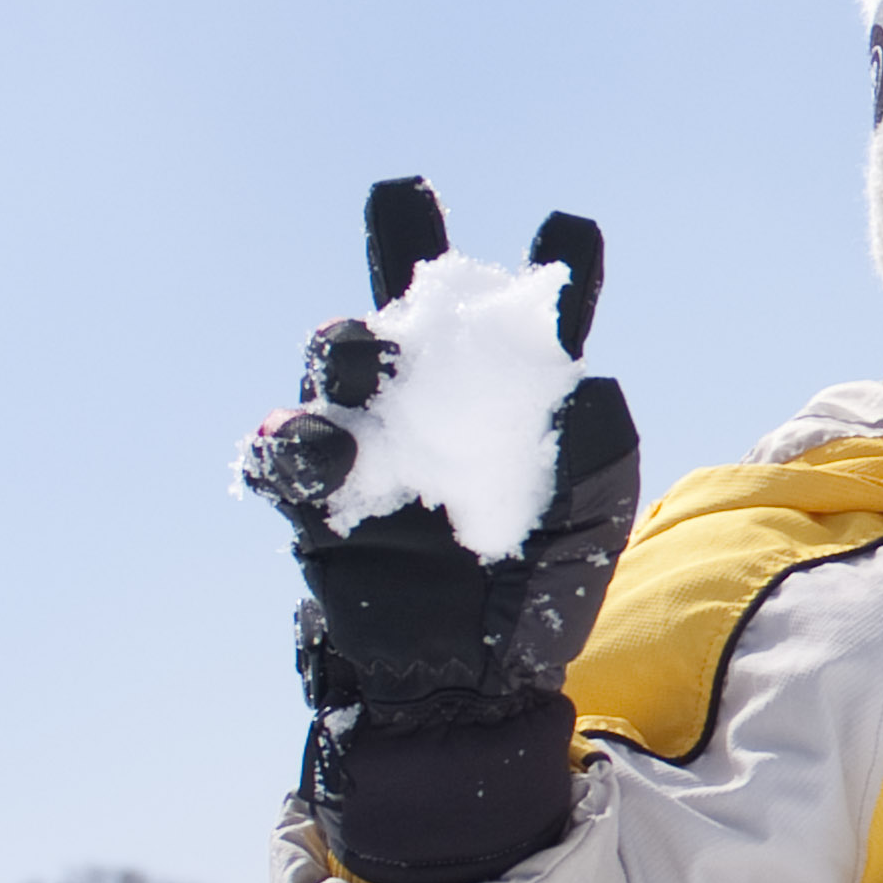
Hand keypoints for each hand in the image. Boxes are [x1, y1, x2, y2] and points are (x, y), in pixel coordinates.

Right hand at [238, 179, 638, 882]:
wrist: (471, 683)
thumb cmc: (540, 590)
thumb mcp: (592, 516)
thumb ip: (596, 440)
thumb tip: (588, 375)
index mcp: (513, 395)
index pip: (530, 313)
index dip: (554, 261)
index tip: (574, 223)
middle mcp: (438, 400)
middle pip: (412, 304)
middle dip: (401, 240)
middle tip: (406, 199)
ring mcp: (371, 442)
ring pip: (336, 363)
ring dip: (344, 345)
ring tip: (365, 354)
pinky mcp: (317, 502)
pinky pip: (286, 457)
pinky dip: (297, 446)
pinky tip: (324, 450)